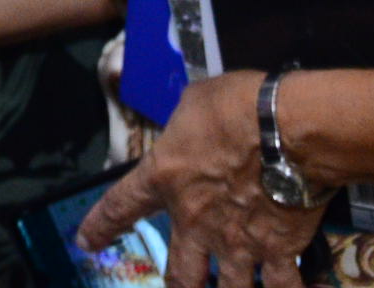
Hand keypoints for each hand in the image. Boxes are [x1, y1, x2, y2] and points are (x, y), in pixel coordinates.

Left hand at [76, 70, 324, 287]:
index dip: (101, 227)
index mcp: (166, 179)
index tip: (87, 242)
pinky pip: (284, 286)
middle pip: (180, 275)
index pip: (121, 206)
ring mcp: (237, 241)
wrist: (286, 128)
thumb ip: (188, 128)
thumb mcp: (195, 104)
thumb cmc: (236, 106)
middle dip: (180, 286)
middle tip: (180, 286)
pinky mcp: (279, 248)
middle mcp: (196, 220)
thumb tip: (194, 129)